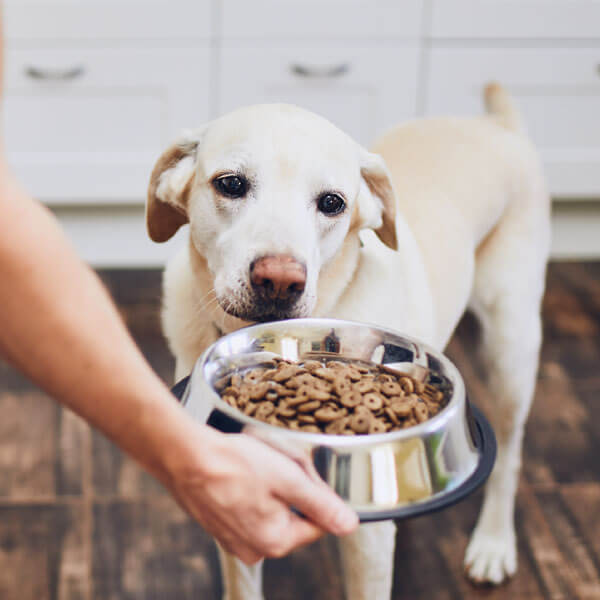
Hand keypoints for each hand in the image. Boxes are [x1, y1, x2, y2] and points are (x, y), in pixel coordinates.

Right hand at [166, 431, 358, 564]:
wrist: (184, 455)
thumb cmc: (234, 464)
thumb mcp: (288, 478)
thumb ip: (321, 504)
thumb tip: (349, 525)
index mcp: (275, 542)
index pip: (317, 522)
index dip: (315, 492)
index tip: (300, 471)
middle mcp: (254, 548)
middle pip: (293, 514)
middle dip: (291, 487)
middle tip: (275, 462)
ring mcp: (233, 538)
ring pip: (271, 508)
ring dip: (270, 486)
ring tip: (254, 464)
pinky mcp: (219, 525)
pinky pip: (248, 506)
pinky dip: (249, 488)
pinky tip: (240, 471)